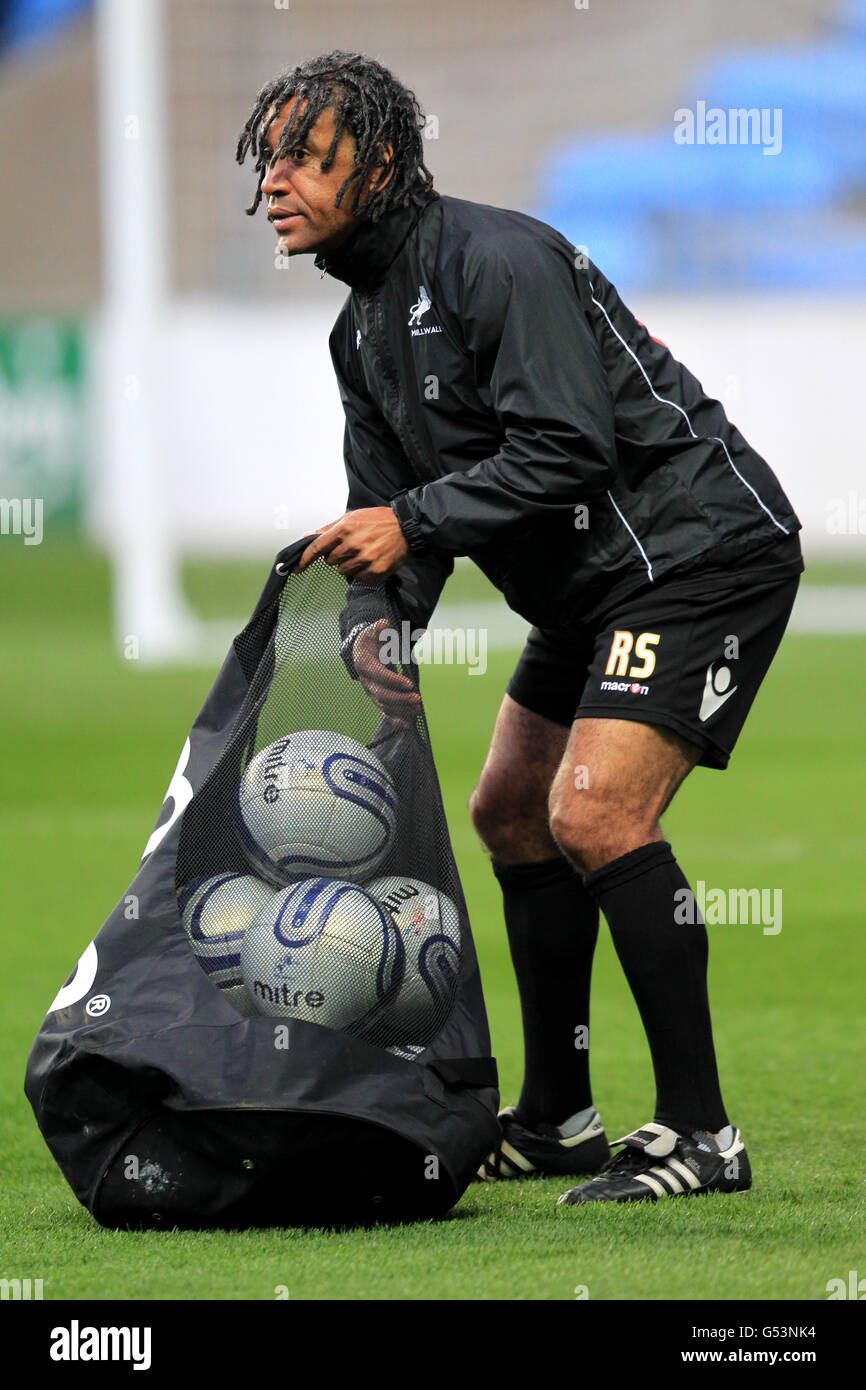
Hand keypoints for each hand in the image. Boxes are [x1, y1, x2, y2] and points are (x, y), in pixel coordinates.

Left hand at [295, 507, 409, 579]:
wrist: (405, 527)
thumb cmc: (377, 521)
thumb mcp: (351, 518)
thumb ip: (327, 529)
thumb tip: (306, 535)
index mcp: (344, 529)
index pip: (317, 548)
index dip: (304, 559)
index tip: (297, 567)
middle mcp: (353, 545)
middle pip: (330, 561)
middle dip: (336, 556)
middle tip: (351, 547)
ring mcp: (365, 559)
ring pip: (343, 571)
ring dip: (349, 564)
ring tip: (363, 552)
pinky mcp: (376, 571)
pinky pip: (359, 577)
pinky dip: (362, 571)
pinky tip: (372, 559)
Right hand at [352, 619, 421, 726]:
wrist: (363, 651)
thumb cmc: (372, 640)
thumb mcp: (374, 631)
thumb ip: (379, 629)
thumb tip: (383, 625)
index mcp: (364, 664)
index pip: (378, 675)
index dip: (393, 680)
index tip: (410, 684)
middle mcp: (366, 682)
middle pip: (381, 695)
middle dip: (400, 699)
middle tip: (418, 699)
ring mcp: (371, 693)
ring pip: (384, 706)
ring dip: (402, 710)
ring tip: (419, 710)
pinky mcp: (378, 700)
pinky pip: (385, 714)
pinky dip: (396, 721)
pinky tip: (409, 724)